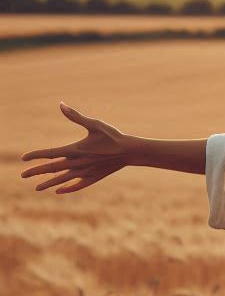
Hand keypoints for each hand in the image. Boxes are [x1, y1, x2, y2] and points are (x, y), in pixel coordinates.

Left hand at [20, 102, 134, 193]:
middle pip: (53, 168)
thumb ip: (76, 116)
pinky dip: (68, 188)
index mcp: (76, 150)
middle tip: (22, 175)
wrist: (131, 151)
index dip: (36, 155)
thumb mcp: (94, 124)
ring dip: (49, 183)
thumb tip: (61, 104)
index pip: (50, 153)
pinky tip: (59, 191)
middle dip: (36, 172)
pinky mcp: (94, 177)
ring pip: (63, 179)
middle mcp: (78, 163)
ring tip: (37, 188)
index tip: (23, 158)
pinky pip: (78, 185)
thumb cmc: (113, 136)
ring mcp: (86, 172)